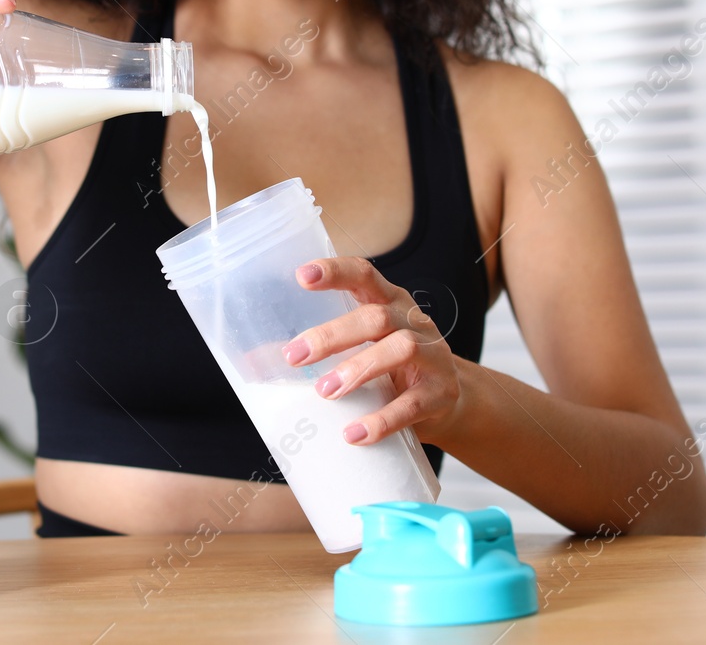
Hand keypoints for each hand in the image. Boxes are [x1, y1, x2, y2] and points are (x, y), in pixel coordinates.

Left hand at [281, 257, 463, 446]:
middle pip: (375, 316)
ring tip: (325, 392)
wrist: (453, 401)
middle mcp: (413, 322)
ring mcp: (432, 356)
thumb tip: (252, 363)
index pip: (364, 274)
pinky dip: (382, 420)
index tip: (302, 275)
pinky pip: (413, 405)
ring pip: (399, 349)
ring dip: (358, 369)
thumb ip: (320, 350)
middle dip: (332, 335)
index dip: (335, 272)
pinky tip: (354, 434)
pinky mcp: (440, 394)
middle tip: (294, 355)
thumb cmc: (393, 369)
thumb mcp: (363, 348)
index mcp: (389, 302)